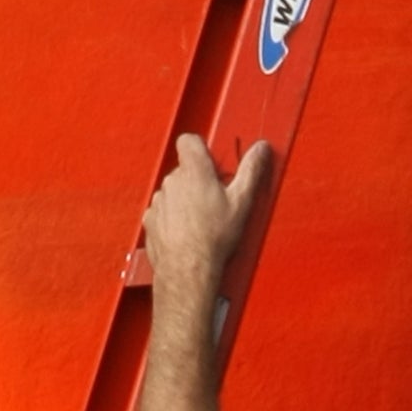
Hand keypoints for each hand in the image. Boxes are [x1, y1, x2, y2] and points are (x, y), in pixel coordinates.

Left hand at [142, 134, 274, 296]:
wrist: (188, 270)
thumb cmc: (214, 238)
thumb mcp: (242, 202)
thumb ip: (251, 170)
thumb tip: (260, 149)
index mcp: (194, 171)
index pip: (189, 141)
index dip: (200, 148)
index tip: (212, 161)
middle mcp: (172, 181)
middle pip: (184, 169)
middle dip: (197, 179)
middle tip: (215, 199)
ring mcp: (159, 201)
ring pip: (173, 191)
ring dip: (184, 199)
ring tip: (202, 220)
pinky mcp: (150, 219)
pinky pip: (162, 210)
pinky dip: (172, 217)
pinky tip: (187, 232)